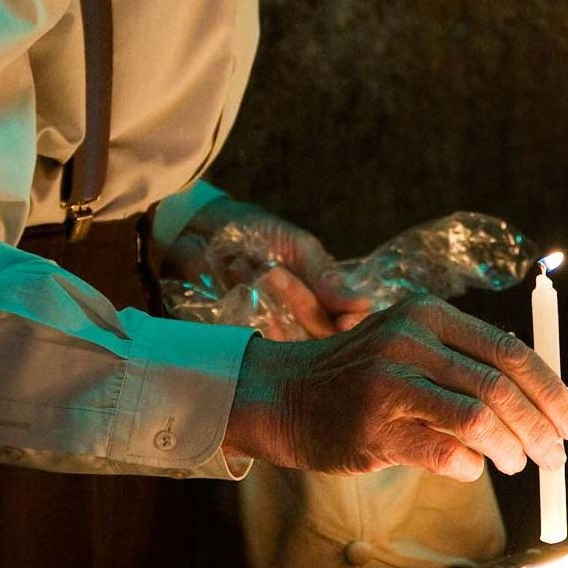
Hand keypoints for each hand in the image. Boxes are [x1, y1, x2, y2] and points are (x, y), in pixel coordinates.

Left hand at [169, 197, 372, 339]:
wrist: (204, 227)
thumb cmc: (258, 233)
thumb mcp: (298, 247)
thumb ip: (327, 278)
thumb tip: (364, 306)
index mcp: (322, 301)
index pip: (348, 328)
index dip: (352, 329)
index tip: (346, 321)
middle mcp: (298, 323)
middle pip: (317, 336)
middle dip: (297, 300)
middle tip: (273, 271)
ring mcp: (267, 332)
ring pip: (282, 340)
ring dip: (264, 299)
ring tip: (242, 266)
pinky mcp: (234, 337)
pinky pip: (246, 339)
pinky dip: (237, 307)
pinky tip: (228, 280)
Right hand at [223, 294, 567, 480]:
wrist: (285, 394)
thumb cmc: (362, 376)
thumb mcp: (410, 345)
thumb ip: (465, 361)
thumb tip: (541, 400)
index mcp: (427, 313)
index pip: (508, 349)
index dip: (550, 389)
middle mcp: (409, 340)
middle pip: (499, 386)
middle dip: (539, 426)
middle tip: (557, 457)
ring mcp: (389, 384)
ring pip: (477, 419)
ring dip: (511, 448)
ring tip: (520, 464)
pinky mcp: (373, 428)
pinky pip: (443, 453)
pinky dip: (469, 465)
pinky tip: (472, 468)